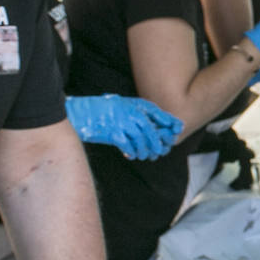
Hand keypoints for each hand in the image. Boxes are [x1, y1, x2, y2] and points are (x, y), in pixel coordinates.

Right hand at [64, 95, 182, 159]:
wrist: (82, 112)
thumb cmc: (104, 110)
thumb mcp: (125, 106)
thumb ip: (140, 113)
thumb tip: (158, 126)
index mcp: (135, 104)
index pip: (158, 114)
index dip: (170, 122)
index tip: (178, 129)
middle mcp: (131, 113)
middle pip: (152, 131)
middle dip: (158, 143)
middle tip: (160, 151)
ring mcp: (122, 123)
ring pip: (141, 141)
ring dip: (145, 151)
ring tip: (144, 155)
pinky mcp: (113, 134)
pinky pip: (128, 146)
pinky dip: (132, 152)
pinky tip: (131, 155)